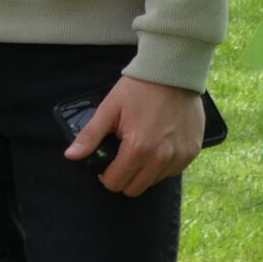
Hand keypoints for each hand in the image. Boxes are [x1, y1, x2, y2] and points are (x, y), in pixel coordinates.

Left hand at [64, 75, 202, 196]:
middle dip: (124, 177)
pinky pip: (172, 171)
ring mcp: (179, 157)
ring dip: (144, 172)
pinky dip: (163, 165)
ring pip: (154, 182)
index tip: (107, 160)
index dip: (106, 174)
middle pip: (134, 189)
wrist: (173, 72)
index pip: (115, 183)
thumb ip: (90, 136)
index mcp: (138, 150)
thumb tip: (71, 156)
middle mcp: (161, 159)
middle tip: (122, 155)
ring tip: (142, 146)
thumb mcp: (110, 109)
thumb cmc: (139, 88)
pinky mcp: (191, 152)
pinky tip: (159, 144)